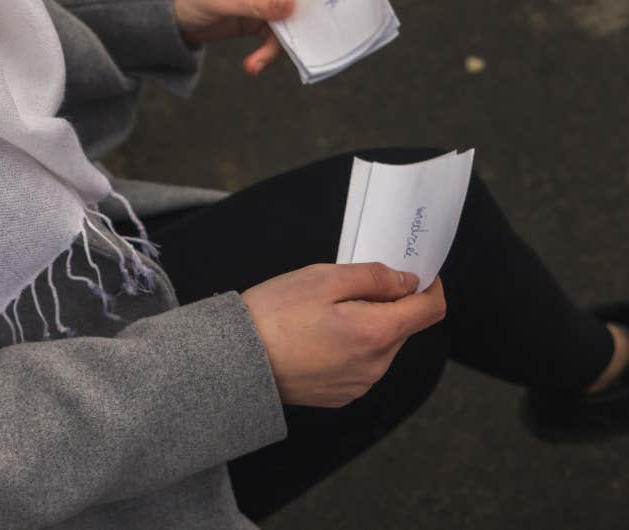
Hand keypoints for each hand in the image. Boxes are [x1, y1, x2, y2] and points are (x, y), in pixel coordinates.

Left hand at [174, 0, 377, 74]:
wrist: (162, 13)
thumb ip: (258, 3)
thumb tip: (292, 6)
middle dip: (307, 18)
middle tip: (312, 37)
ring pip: (289, 21)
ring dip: (276, 45)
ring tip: (255, 64)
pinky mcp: (255, 19)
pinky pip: (273, 35)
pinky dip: (265, 53)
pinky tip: (251, 66)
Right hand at [240, 263, 445, 407]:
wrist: (236, 362)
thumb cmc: (274, 315)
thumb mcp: (323, 278)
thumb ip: (373, 277)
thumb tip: (408, 281)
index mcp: (376, 333)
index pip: (430, 310)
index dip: (429, 285)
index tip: (416, 272)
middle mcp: (375, 366)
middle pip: (402, 326)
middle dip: (386, 302)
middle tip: (346, 286)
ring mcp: (358, 384)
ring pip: (381, 344)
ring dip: (367, 323)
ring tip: (323, 312)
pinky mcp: (341, 394)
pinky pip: (360, 363)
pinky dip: (350, 344)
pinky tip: (317, 335)